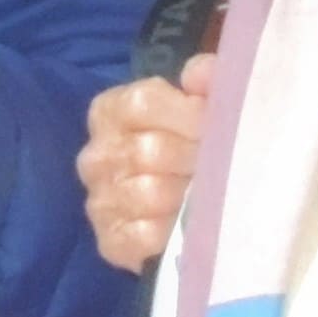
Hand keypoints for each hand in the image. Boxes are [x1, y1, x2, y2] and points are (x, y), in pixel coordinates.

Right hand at [78, 52, 212, 269]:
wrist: (181, 210)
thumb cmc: (190, 147)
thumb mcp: (199, 104)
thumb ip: (205, 80)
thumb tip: (200, 75)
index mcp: (110, 111)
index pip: (144, 102)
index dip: (189, 114)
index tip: (217, 126)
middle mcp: (96, 154)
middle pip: (151, 150)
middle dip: (195, 159)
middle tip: (221, 166)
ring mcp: (98, 200)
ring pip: (150, 193)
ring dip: (188, 196)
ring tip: (209, 195)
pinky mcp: (109, 241)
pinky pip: (143, 235)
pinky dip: (172, 231)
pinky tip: (188, 224)